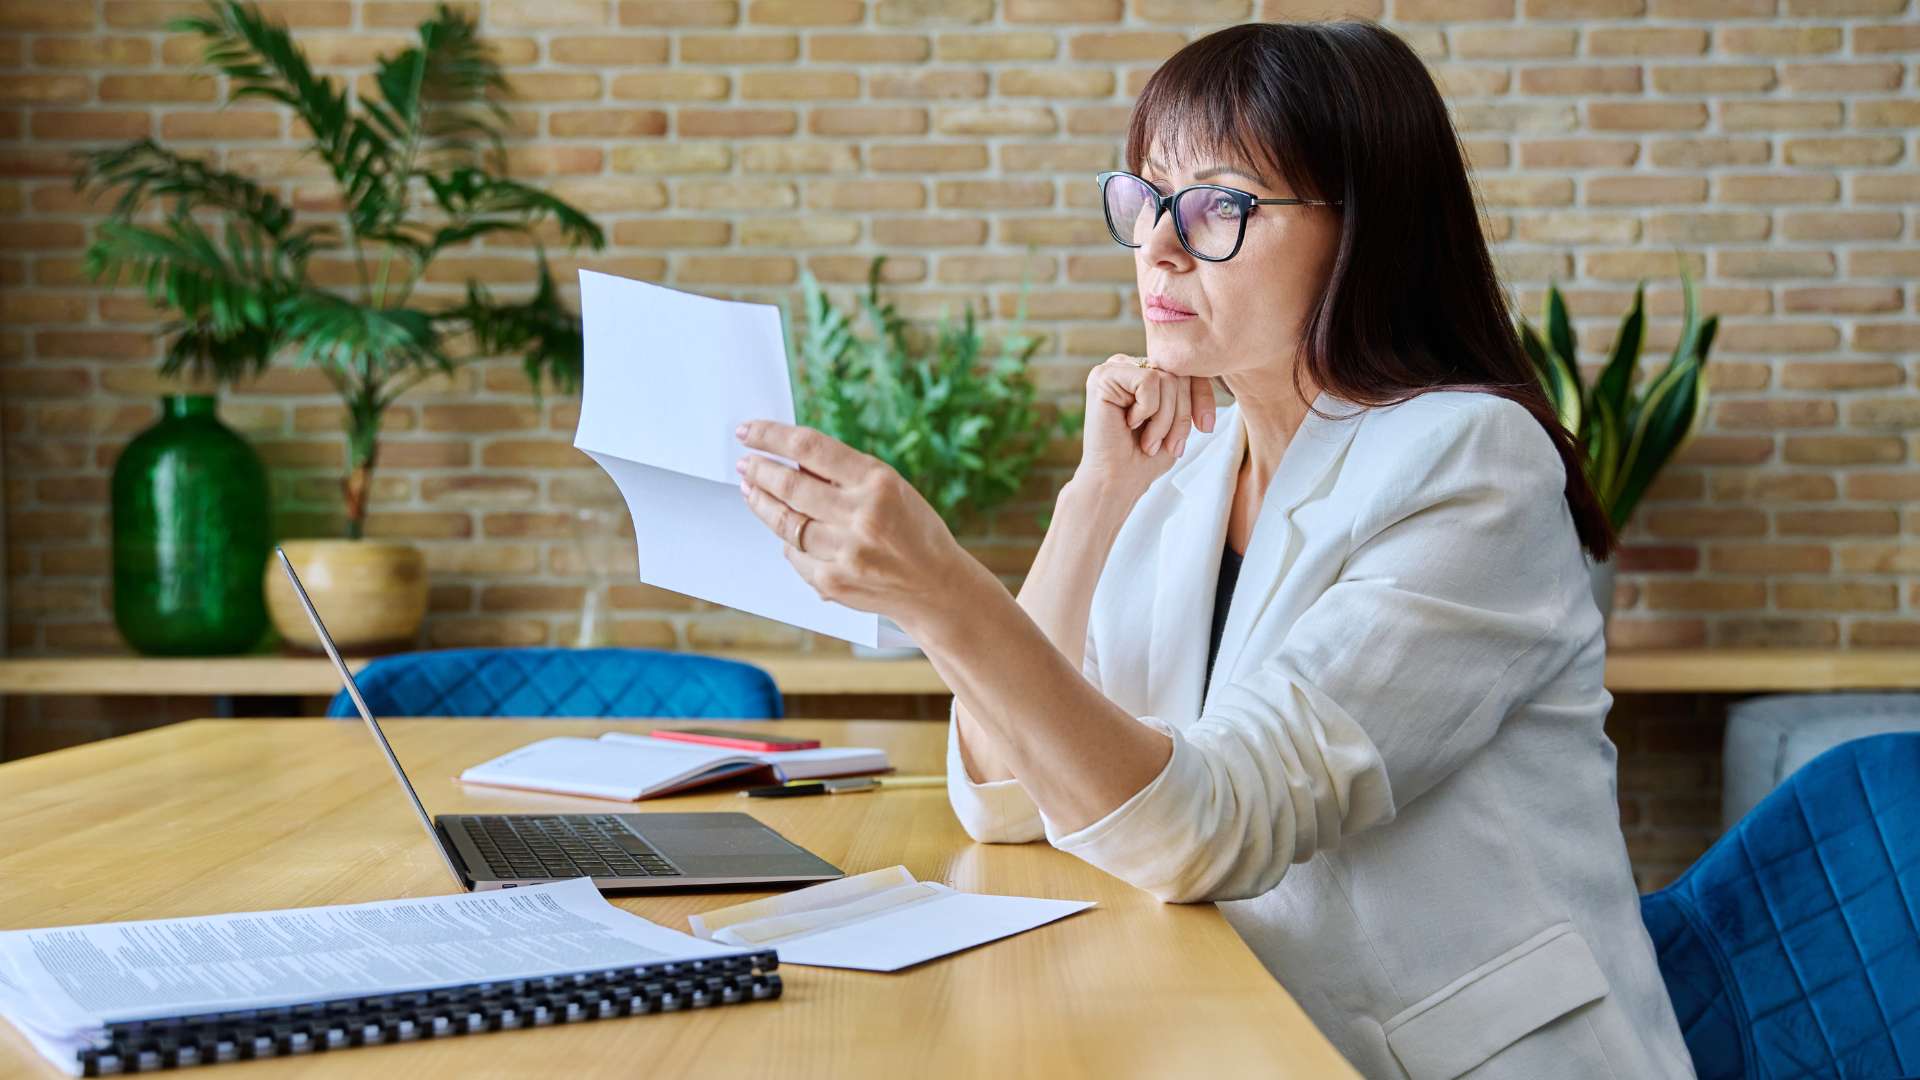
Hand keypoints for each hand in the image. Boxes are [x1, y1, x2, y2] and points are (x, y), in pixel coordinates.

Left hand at [734, 420, 977, 625]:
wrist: (935, 586)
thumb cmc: (912, 530)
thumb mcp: (890, 487)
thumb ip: (843, 475)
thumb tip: (788, 461)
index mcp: (877, 481)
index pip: (809, 447)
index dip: (770, 435)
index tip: (747, 432)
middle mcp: (861, 515)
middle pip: (789, 485)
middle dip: (759, 471)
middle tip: (745, 464)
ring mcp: (845, 552)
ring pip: (783, 523)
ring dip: (761, 503)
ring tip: (751, 490)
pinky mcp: (832, 582)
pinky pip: (794, 556)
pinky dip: (788, 542)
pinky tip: (788, 533)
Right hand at [1077, 354, 1216, 493]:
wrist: (1117, 482)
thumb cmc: (1145, 458)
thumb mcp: (1176, 420)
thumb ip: (1185, 391)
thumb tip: (1205, 365)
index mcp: (1142, 374)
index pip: (1186, 370)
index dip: (1202, 397)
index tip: (1206, 427)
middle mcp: (1127, 366)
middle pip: (1177, 374)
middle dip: (1181, 414)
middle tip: (1169, 445)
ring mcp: (1113, 369)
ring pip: (1165, 378)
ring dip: (1164, 418)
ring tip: (1148, 441)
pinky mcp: (1103, 376)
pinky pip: (1149, 381)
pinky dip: (1147, 410)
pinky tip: (1128, 424)